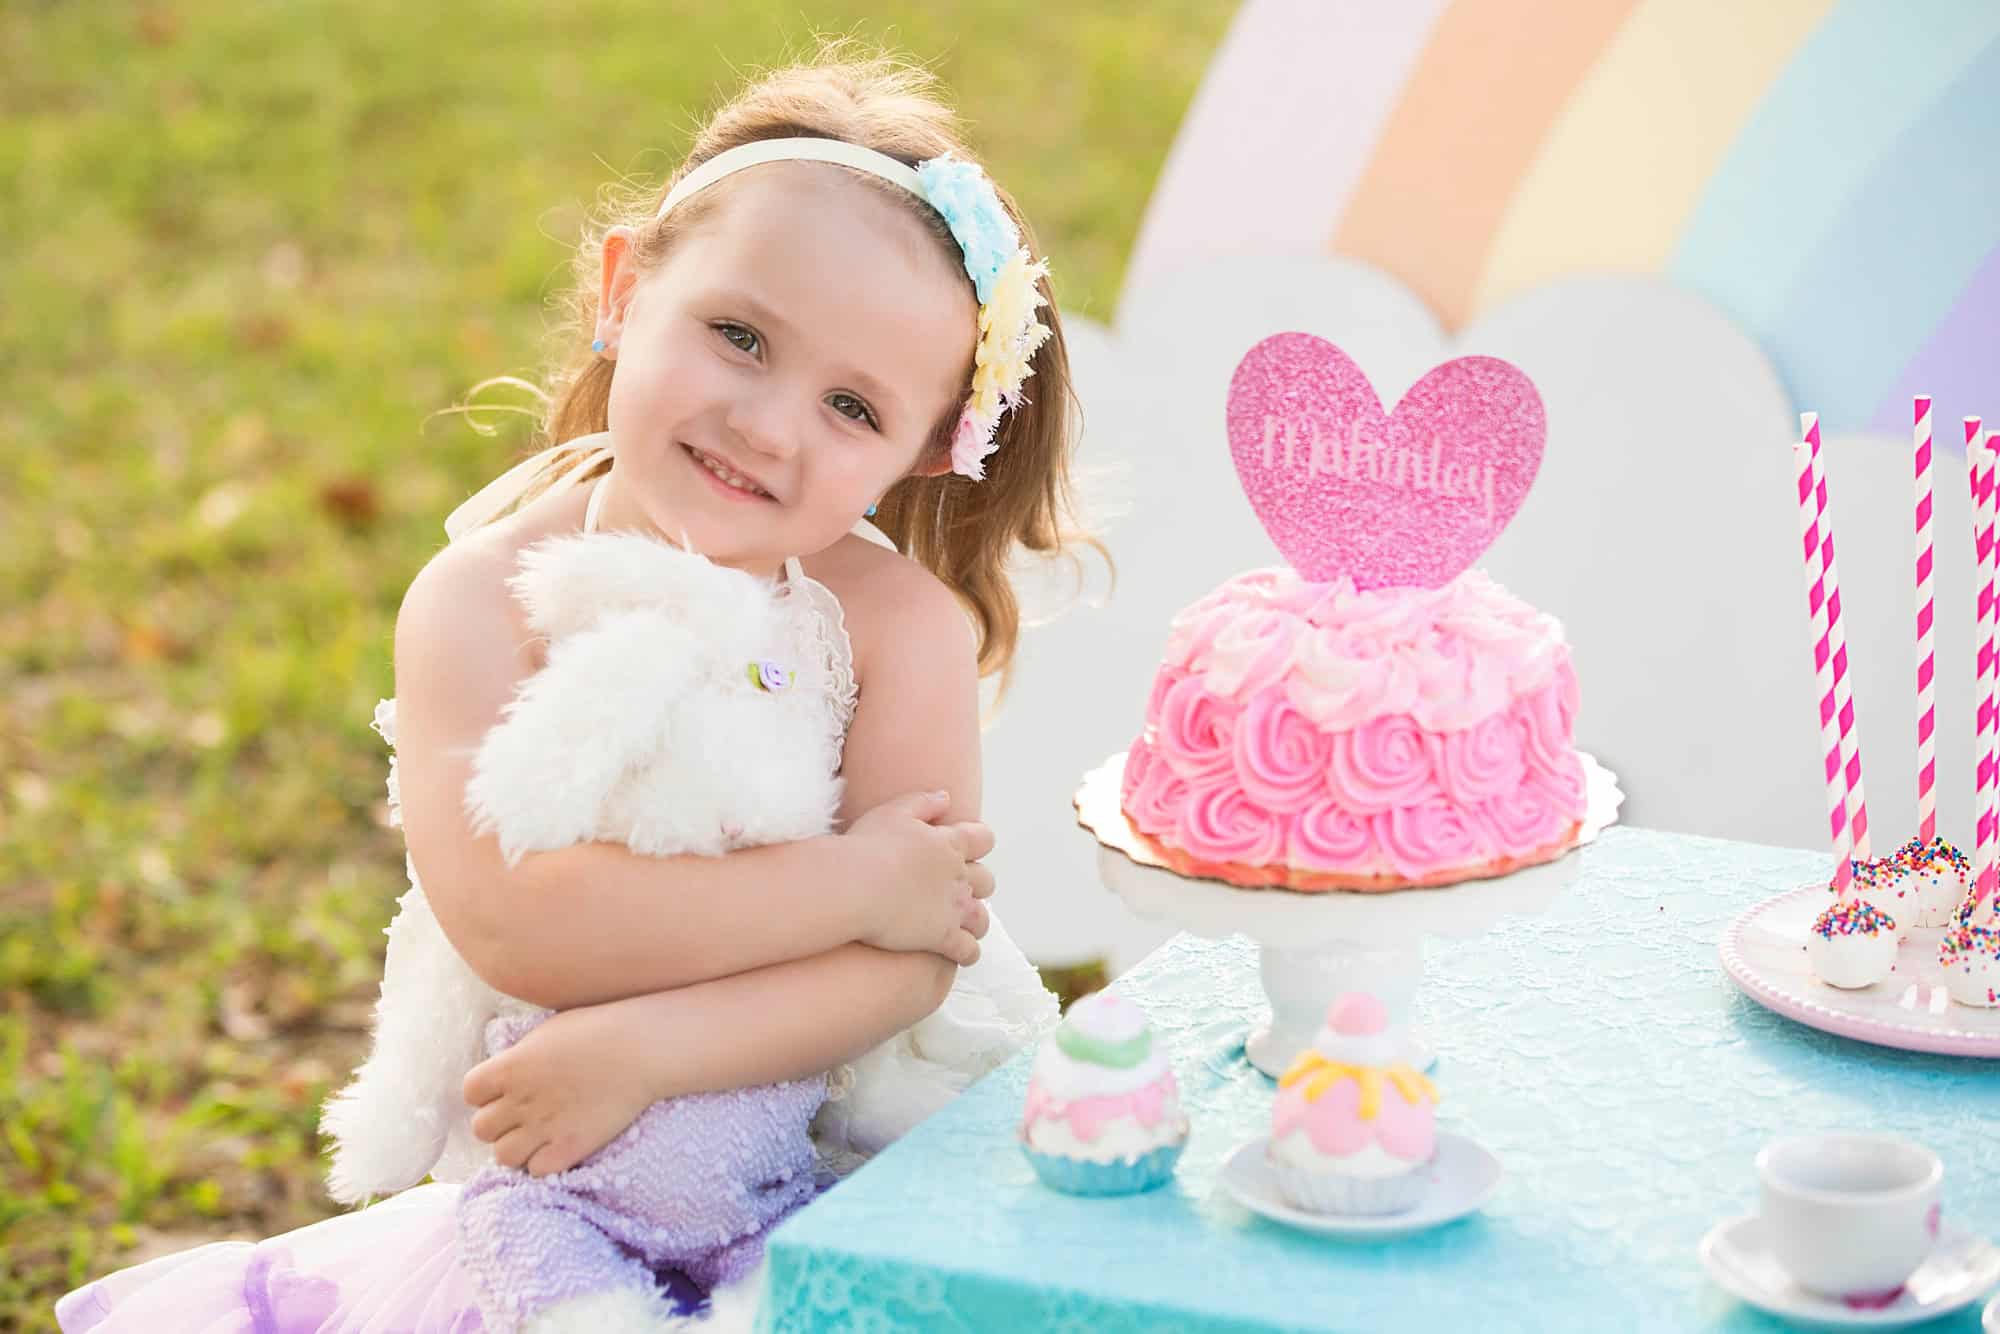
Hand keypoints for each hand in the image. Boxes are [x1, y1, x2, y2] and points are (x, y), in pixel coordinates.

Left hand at [462, 1003, 656, 1176]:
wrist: (641, 1048)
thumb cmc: (599, 1029)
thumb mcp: (548, 1031)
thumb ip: (521, 1055)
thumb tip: (509, 1067)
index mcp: (510, 1067)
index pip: (470, 1092)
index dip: (485, 1093)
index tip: (504, 1089)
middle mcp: (520, 1100)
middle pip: (481, 1128)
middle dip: (499, 1122)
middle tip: (522, 1114)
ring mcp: (544, 1127)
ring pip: (503, 1155)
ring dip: (516, 1147)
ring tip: (536, 1136)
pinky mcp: (569, 1148)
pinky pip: (536, 1170)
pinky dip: (542, 1162)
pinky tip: (557, 1146)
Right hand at [847, 790, 994, 964]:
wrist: (855, 886)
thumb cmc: (867, 846)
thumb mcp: (893, 812)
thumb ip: (923, 802)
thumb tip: (947, 797)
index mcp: (949, 844)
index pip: (982, 839)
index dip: (980, 843)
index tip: (972, 847)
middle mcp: (958, 876)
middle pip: (986, 881)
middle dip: (978, 885)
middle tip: (962, 889)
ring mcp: (953, 909)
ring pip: (981, 919)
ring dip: (975, 922)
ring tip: (965, 926)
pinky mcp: (942, 937)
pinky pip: (967, 950)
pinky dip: (967, 953)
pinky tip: (960, 954)